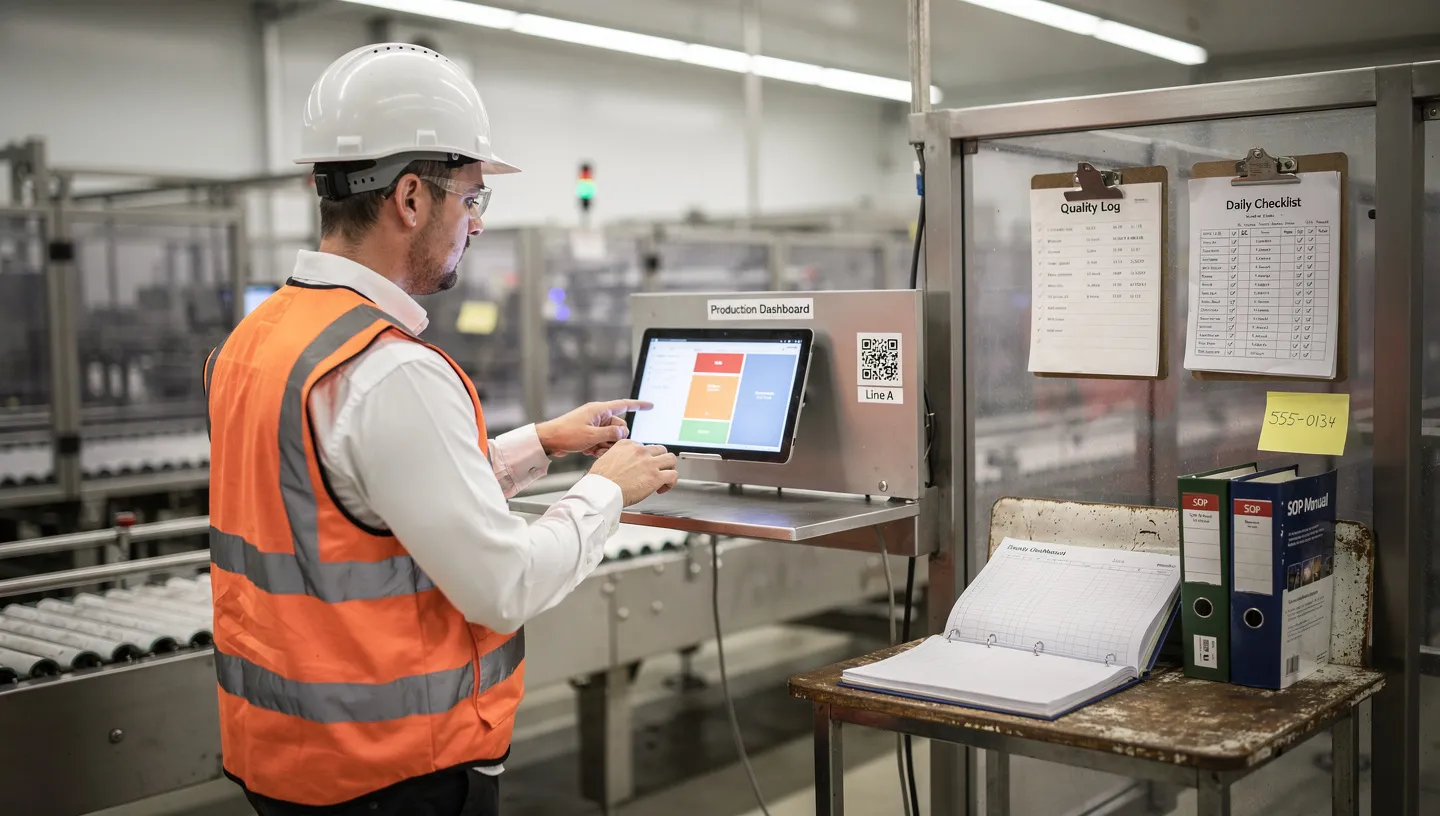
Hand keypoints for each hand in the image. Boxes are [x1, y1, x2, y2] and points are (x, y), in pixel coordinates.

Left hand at [536, 399, 652, 456]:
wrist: (548, 441)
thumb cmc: (566, 434)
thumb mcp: (591, 436)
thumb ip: (611, 434)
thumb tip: (624, 433)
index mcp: (599, 410)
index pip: (624, 405)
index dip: (639, 406)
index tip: (650, 405)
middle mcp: (597, 416)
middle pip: (619, 427)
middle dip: (615, 439)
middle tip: (602, 446)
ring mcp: (593, 425)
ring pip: (610, 436)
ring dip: (605, 446)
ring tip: (592, 450)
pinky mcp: (588, 433)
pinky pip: (601, 441)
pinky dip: (598, 448)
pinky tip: (588, 451)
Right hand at [588, 441, 678, 505]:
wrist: (602, 491)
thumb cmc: (600, 481)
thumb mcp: (605, 459)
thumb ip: (618, 458)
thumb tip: (622, 465)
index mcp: (627, 445)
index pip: (644, 446)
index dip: (646, 458)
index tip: (643, 467)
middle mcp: (640, 451)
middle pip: (660, 450)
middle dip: (660, 460)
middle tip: (656, 470)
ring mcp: (649, 463)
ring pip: (671, 459)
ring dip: (669, 468)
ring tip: (664, 477)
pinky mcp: (656, 477)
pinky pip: (673, 475)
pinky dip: (671, 482)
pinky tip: (662, 488)